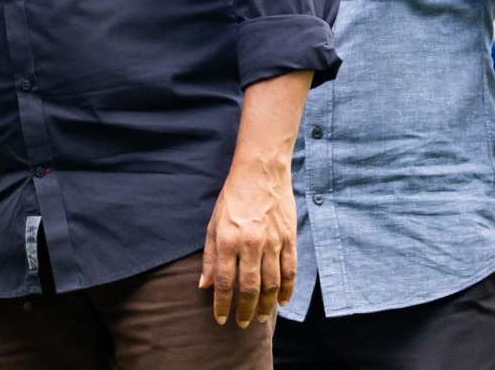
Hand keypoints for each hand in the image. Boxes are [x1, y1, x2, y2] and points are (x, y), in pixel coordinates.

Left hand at [199, 158, 297, 327]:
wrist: (261, 173)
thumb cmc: (233, 197)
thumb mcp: (213, 223)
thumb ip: (210, 255)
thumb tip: (204, 284)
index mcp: (228, 240)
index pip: (224, 281)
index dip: (222, 303)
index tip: (220, 318)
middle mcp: (251, 244)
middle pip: (250, 287)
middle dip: (246, 309)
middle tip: (243, 323)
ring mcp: (272, 242)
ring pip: (272, 283)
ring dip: (267, 305)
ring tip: (262, 317)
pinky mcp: (289, 239)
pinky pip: (290, 270)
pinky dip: (287, 289)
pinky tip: (282, 301)